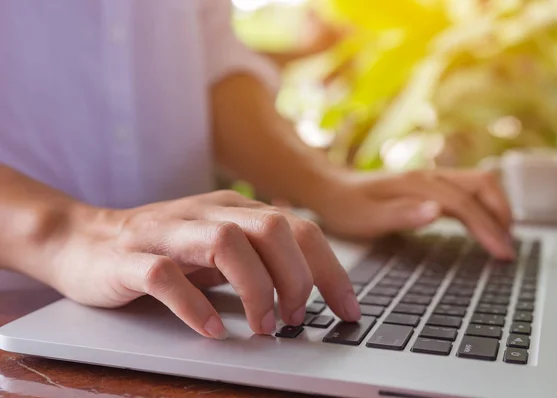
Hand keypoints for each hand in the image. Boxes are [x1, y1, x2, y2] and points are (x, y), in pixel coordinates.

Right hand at [44, 190, 360, 338]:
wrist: (85, 240)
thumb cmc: (163, 249)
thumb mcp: (218, 244)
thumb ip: (258, 256)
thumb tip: (310, 288)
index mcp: (233, 209)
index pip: (299, 229)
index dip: (330, 271)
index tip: (349, 311)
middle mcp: (206, 213)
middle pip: (271, 229)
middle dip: (296, 278)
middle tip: (296, 319)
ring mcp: (168, 232)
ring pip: (226, 243)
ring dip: (255, 289)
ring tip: (263, 326)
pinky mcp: (132, 258)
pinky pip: (167, 276)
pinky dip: (196, 307)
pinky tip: (214, 330)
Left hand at [313, 169, 513, 258]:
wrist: (331, 189)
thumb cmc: (346, 207)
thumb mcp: (367, 218)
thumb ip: (402, 215)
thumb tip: (437, 211)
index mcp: (418, 184)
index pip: (465, 204)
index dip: (488, 228)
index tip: (503, 254)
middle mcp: (429, 176)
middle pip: (482, 183)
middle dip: (502, 212)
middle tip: (509, 247)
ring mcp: (430, 179)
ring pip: (478, 184)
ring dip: (496, 208)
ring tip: (504, 239)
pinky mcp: (429, 186)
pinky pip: (466, 192)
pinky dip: (482, 208)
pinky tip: (483, 227)